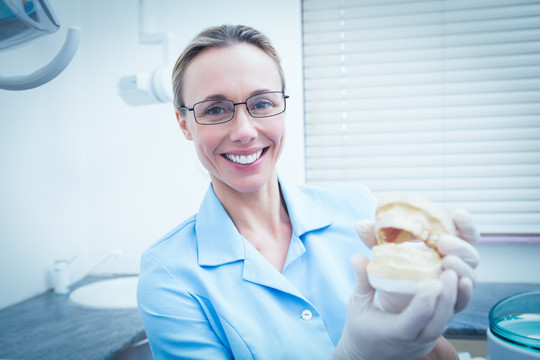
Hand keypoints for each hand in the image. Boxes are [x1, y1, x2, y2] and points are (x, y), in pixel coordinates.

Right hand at [332, 255, 450, 359]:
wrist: (371, 353)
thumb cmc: (362, 327)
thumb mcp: (357, 304)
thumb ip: (361, 281)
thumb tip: (357, 257)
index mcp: (392, 332)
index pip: (411, 323)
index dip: (423, 305)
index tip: (433, 283)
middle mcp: (414, 338)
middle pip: (437, 323)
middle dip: (447, 298)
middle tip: (451, 272)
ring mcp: (428, 337)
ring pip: (448, 321)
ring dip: (458, 299)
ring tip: (461, 276)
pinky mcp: (435, 331)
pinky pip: (449, 317)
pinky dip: (458, 301)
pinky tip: (463, 282)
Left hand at [355, 208, 479, 312]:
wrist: (382, 305)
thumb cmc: (388, 272)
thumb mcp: (380, 253)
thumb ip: (373, 239)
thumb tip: (359, 224)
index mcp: (441, 247)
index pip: (463, 233)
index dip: (465, 223)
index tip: (457, 213)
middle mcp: (451, 265)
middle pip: (470, 254)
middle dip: (460, 245)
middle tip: (442, 242)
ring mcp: (451, 286)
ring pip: (469, 276)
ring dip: (462, 267)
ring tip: (446, 261)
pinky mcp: (447, 306)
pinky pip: (462, 300)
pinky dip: (464, 292)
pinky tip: (459, 283)